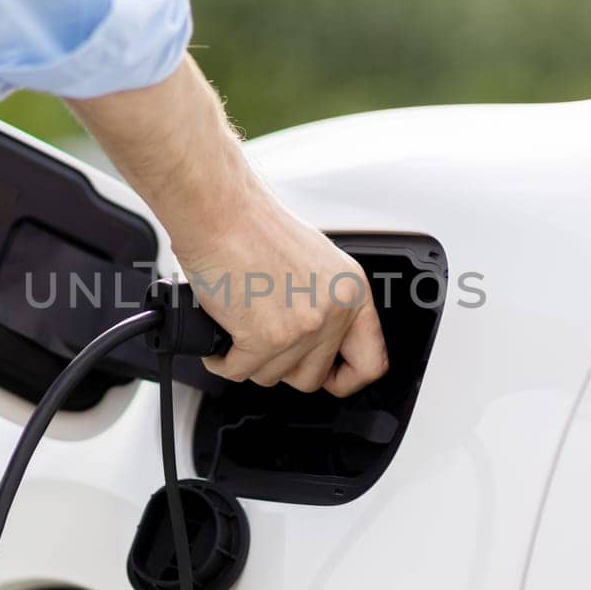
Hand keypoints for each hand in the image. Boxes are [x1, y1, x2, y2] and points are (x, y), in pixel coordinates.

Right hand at [64, 55, 388, 395]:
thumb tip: (316, 345)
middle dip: (281, 365)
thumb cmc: (252, 226)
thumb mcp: (314, 262)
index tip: (329, 378)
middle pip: (310, 377)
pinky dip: (222, 358)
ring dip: (248, 358)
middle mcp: (333, 310)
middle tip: (264, 339)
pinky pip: (238, 371)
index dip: (345, 379)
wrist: (220, 210)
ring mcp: (301, 328)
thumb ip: (323, 304)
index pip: (370, 362)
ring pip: (271, 377)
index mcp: (351, 291)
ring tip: (239, 324)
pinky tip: (220, 332)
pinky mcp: (265, 338)